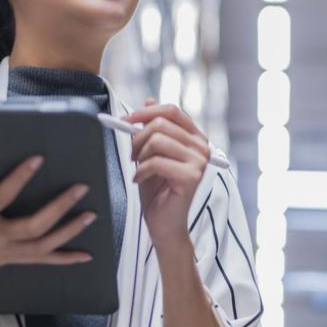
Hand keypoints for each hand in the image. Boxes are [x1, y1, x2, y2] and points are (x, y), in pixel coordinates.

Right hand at [0, 156, 95, 311]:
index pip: (1, 197)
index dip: (19, 178)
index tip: (37, 160)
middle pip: (34, 224)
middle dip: (60, 207)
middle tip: (81, 188)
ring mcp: (2, 253)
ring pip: (43, 244)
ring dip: (69, 230)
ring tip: (92, 214)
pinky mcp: (6, 261)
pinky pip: (41, 261)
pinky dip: (64, 258)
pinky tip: (86, 256)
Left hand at [127, 99, 211, 250]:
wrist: (164, 225)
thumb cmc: (158, 191)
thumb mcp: (150, 154)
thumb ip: (152, 129)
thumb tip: (149, 100)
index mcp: (195, 138)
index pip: (172, 111)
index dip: (145, 112)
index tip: (125, 121)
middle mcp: (202, 147)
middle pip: (161, 123)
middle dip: (138, 137)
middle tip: (132, 155)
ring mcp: (199, 162)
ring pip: (157, 140)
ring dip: (140, 155)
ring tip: (139, 170)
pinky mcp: (191, 177)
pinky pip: (156, 161)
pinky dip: (141, 171)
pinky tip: (140, 180)